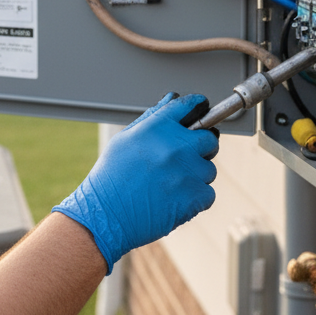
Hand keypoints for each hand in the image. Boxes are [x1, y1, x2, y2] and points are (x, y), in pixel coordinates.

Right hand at [52, 93, 219, 272]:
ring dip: (196, 176)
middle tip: (184, 158)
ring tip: (170, 184)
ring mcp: (186, 172)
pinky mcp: (193, 198)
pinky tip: (175, 199)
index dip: (198, 106)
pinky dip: (196, 199)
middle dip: (201, 147)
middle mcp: (176, 146)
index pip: (189, 105)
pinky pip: (208, 194)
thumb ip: (152, 118)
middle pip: (209, 139)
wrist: (106, 215)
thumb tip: (171, 98)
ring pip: (209, 169)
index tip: (201, 109)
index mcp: (158, 127)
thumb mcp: (125, 139)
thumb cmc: (111, 177)